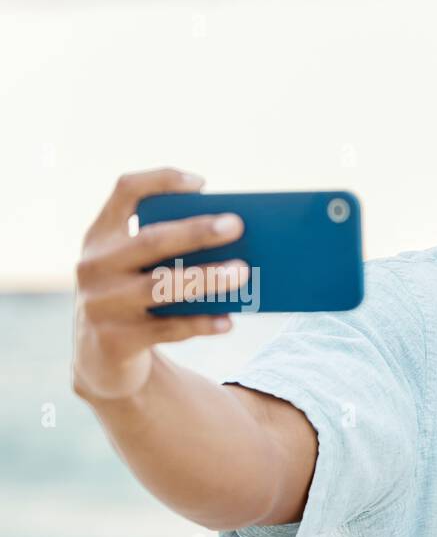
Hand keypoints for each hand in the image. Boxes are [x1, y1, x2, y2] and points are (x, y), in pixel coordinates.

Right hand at [73, 168, 248, 401]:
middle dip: (196, 232)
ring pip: (161, 287)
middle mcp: (95, 265)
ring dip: (205, 278)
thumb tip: (235, 244)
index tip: (202, 183)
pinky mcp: (117, 340)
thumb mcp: (137, 268)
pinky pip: (167, 330)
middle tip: (237, 225)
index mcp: (101, 235)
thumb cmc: (136, 296)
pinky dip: (200, 324)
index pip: (125, 192)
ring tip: (243, 272)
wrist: (101, 355)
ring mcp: (102, 303)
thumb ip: (168, 251)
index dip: (161, 181)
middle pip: (150, 240)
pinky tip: (228, 321)